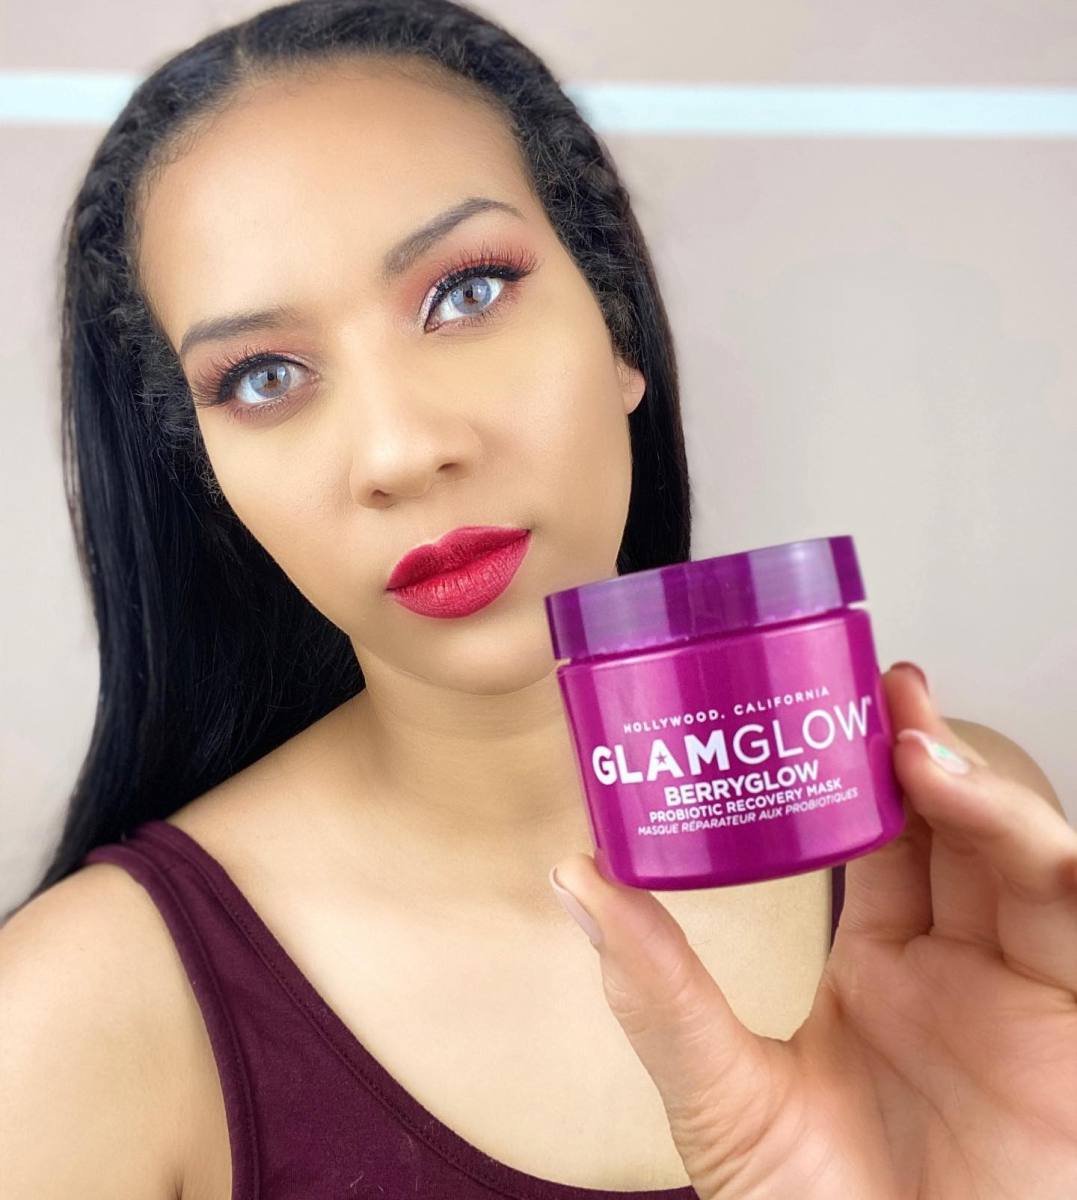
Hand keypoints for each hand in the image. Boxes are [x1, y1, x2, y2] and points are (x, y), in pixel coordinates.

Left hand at [549, 663, 1076, 1198]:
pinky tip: (978, 811)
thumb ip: (658, 989)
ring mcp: (1020, 999)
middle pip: (956, 829)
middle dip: (927, 750)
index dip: (863, 770)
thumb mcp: (722, 1097)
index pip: (882, 842)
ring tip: (912, 741)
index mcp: (881, 974)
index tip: (819, 702)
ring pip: (1024, 857)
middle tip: (881, 686)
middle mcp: (956, 972)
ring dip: (979, 787)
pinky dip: (1037, 852)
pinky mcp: (1072, 1033)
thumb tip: (574, 874)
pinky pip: (1076, 920)